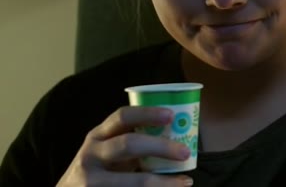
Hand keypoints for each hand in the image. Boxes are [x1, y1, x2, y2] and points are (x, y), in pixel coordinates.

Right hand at [56, 106, 193, 185]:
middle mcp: (91, 155)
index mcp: (98, 136)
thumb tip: (180, 136)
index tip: (171, 115)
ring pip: (132, 181)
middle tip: (185, 152)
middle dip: (160, 147)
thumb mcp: (107, 149)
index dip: (147, 113)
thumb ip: (133, 140)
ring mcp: (91, 181)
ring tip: (185, 182)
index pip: (122, 117)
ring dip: (162, 182)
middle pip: (128, 144)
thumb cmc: (99, 168)